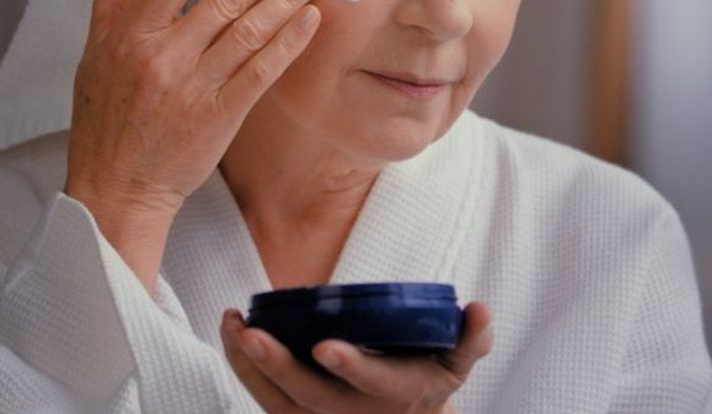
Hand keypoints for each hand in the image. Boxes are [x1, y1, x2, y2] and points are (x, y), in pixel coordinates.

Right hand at [63, 0, 328, 281]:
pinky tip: (310, 19)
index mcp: (131, 36)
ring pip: (250, 29)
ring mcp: (195, 87)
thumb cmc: (105, 123)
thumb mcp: (93, 56)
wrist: (117, 189)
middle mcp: (164, 56)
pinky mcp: (220, 116)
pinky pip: (262, 71)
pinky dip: (288, 42)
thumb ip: (113, 3)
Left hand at [220, 302, 495, 412]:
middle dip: (278, 366)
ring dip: (249, 364)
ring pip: (277, 400)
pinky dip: (243, 369)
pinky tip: (231, 333)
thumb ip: (472, 338)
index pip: (372, 383)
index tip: (325, 346)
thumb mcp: (458, 362)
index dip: (351, 367)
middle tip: (252, 334)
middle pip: (309, 397)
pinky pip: (264, 397)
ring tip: (231, 323)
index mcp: (395, 393)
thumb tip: (479, 308)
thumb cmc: (428, 377)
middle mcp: (353, 413)